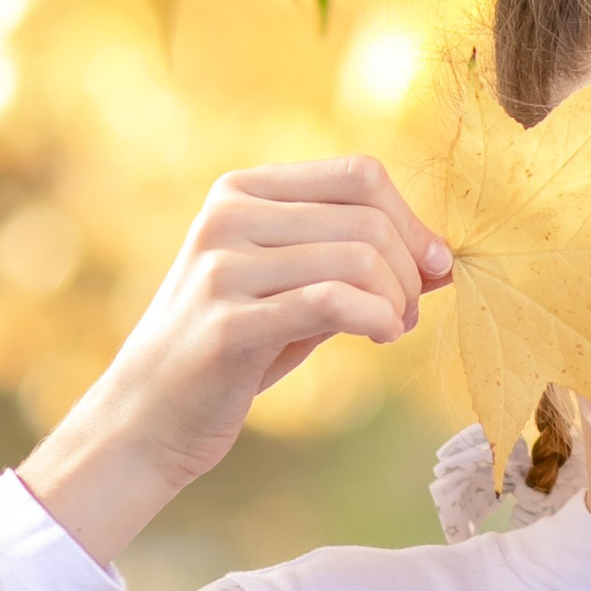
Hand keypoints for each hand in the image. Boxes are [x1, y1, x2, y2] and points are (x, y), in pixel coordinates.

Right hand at [20, 157, 449, 563]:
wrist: (147, 417)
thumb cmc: (232, 350)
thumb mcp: (291, 287)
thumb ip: (354, 261)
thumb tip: (443, 258)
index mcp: (241, 191)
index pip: (358, 174)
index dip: (412, 220)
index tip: (433, 267)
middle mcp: (227, 217)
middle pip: (367, 219)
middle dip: (410, 272)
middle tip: (408, 316)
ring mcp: (221, 267)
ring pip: (358, 258)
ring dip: (397, 302)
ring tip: (391, 330)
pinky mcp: (228, 323)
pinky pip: (333, 301)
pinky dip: (377, 318)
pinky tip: (380, 336)